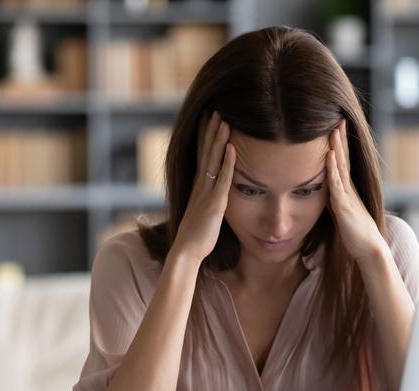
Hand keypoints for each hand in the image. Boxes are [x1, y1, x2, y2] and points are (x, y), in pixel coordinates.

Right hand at [171, 111, 235, 263]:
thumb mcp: (203, 215)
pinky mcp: (215, 203)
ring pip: (212, 160)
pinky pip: (222, 179)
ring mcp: (206, 193)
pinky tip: (232, 148)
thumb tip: (214, 200)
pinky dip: (227, 163)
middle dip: (210, 130)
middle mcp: (200, 186)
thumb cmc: (196, 238)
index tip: (209, 121)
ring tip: (223, 119)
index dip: (205, 138)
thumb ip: (208, 204)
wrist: (186, 252)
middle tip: (215, 110)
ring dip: (218, 139)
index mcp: (198, 188)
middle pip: (205, 152)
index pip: (202, 157)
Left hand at [325, 119, 385, 263]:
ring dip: (337, 148)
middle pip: (343, 159)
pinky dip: (332, 169)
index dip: (339, 145)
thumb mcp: (341, 211)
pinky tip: (329, 157)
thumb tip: (325, 191)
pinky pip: (337, 185)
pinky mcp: (344, 206)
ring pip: (341, 168)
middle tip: (338, 118)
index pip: (342, 162)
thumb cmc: (355, 232)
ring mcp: (347, 196)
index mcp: (347, 189)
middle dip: (340, 139)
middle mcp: (348, 189)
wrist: (368, 248)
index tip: (336, 126)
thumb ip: (334, 199)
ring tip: (334, 130)